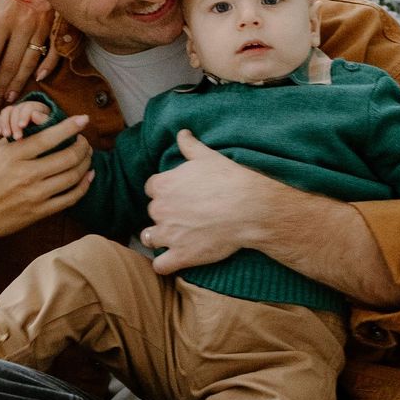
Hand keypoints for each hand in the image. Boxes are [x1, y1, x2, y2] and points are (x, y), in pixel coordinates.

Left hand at [0, 0, 58, 108]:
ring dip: (19, 83)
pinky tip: (38, 79)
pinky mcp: (58, 24)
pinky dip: (47, 66)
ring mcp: (43, 26)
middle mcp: (23, 25)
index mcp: (2, 19)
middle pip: (9, 65)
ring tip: (10, 99)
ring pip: (29, 62)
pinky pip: (54, 51)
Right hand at [0, 98, 51, 140]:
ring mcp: (14, 113)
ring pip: (6, 112)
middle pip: (16, 110)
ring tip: (7, 135)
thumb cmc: (49, 133)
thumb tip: (34, 115)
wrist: (43, 140)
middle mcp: (25, 107)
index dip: (24, 115)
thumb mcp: (50, 127)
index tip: (23, 126)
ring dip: (4, 123)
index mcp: (38, 107)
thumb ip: (44, 120)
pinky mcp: (6, 120)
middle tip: (16, 137)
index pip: (28, 107)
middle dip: (14, 123)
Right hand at [0, 116, 92, 259]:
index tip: (82, 119)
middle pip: (67, 156)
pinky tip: (87, 177)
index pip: (49, 137)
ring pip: (73, 176)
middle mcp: (26, 174)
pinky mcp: (39, 212)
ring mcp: (35, 195)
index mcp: (13, 156)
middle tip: (84, 141)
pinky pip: (70, 198)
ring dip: (85, 164)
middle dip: (82, 146)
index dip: (70, 127)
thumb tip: (37, 128)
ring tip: (86, 157)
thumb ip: (15, 142)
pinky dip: (83, 186)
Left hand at [140, 128, 260, 274]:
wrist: (249, 208)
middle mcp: (160, 209)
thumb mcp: (208, 156)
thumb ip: (190, 146)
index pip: (152, 188)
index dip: (165, 192)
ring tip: (177, 237)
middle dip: (164, 214)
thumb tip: (181, 133)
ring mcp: (169, 234)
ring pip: (150, 238)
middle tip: (185, 215)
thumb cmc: (229, 179)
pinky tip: (175, 259)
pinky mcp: (180, 255)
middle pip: (153, 212)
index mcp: (163, 185)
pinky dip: (165, 264)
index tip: (179, 194)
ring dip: (159, 238)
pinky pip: (161, 265)